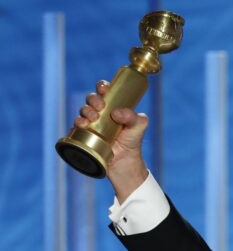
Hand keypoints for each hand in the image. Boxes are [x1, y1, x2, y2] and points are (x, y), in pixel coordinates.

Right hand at [75, 80, 148, 201]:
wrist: (125, 163)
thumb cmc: (132, 142)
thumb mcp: (138, 128)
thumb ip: (134, 117)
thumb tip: (116, 112)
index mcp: (113, 107)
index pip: (105, 91)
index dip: (102, 86)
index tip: (104, 88)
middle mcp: (101, 113)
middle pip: (92, 99)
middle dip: (93, 99)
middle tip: (100, 106)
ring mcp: (92, 124)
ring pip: (83, 111)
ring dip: (86, 110)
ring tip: (93, 117)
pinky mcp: (85, 135)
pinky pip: (76, 126)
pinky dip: (77, 122)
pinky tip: (82, 124)